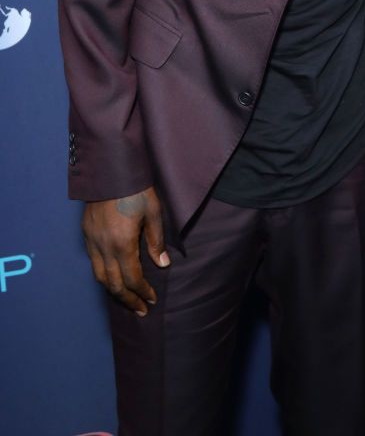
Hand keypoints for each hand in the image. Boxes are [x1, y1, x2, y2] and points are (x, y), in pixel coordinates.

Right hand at [82, 186, 169, 315]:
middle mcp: (103, 247)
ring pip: (99, 277)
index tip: (151, 300)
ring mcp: (92, 241)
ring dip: (113, 291)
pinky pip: (92, 263)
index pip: (132, 278)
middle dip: (128, 300)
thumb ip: (156, 241)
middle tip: (140, 310)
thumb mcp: (154, 212)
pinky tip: (112, 277)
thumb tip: (162, 265)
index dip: (142, 292)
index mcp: (122, 243)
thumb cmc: (136, 189)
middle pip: (113, 284)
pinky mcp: (86, 234)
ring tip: (127, 300)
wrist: (110, 170)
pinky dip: (103, 276)